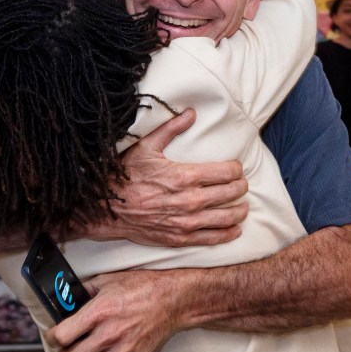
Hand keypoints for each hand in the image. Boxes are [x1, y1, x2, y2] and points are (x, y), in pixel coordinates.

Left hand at [45, 268, 183, 351]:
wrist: (172, 299)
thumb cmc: (142, 286)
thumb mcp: (108, 279)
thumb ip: (84, 290)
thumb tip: (65, 298)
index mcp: (99, 311)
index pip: (61, 336)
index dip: (52, 337)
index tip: (55, 335)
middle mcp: (109, 333)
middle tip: (68, 349)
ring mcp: (123, 350)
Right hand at [89, 109, 248, 246]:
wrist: (106, 208)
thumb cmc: (126, 176)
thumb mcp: (146, 146)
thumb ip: (171, 129)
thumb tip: (191, 112)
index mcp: (184, 176)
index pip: (226, 173)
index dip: (236, 169)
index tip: (236, 168)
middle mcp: (190, 200)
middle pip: (230, 193)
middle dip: (240, 187)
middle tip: (242, 184)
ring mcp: (186, 222)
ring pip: (226, 218)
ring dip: (239, 211)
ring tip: (243, 206)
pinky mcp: (180, 238)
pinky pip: (212, 238)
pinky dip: (228, 234)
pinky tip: (235, 229)